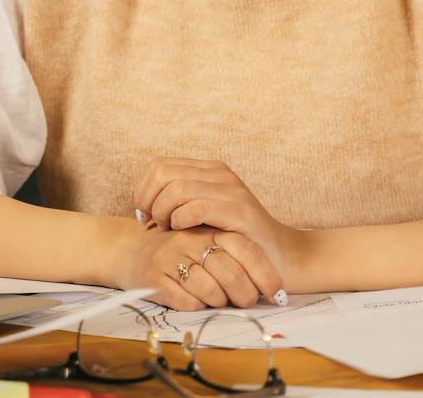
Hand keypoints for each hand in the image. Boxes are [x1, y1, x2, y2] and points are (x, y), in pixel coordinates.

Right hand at [111, 224, 284, 310]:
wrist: (131, 252)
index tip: (276, 292)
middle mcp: (190, 239)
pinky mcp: (154, 277)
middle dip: (245, 294)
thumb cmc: (179, 251)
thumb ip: (233, 254)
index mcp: (208, 227)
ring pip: (211, 291)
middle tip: (248, 301)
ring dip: (221, 302)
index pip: (245, 249)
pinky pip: (188, 302)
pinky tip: (195, 299)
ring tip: (219, 299)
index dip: (264, 274)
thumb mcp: (207, 241)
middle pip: (231, 273)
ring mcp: (171, 257)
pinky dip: (197, 306)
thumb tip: (269, 287)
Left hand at [134, 159, 303, 291]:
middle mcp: (220, 173)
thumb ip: (180, 203)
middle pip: (163, 172)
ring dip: (164, 212)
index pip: (160, 165)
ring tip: (168, 230)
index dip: (143, 189)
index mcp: (210, 170)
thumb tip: (143, 206)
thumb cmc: (235, 241)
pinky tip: (182, 232)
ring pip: (177, 189)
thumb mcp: (204, 216)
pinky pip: (197, 207)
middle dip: (149, 200)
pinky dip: (181, 220)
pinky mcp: (239, 211)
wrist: (279, 257)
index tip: (145, 215)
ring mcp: (231, 190)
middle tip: (153, 224)